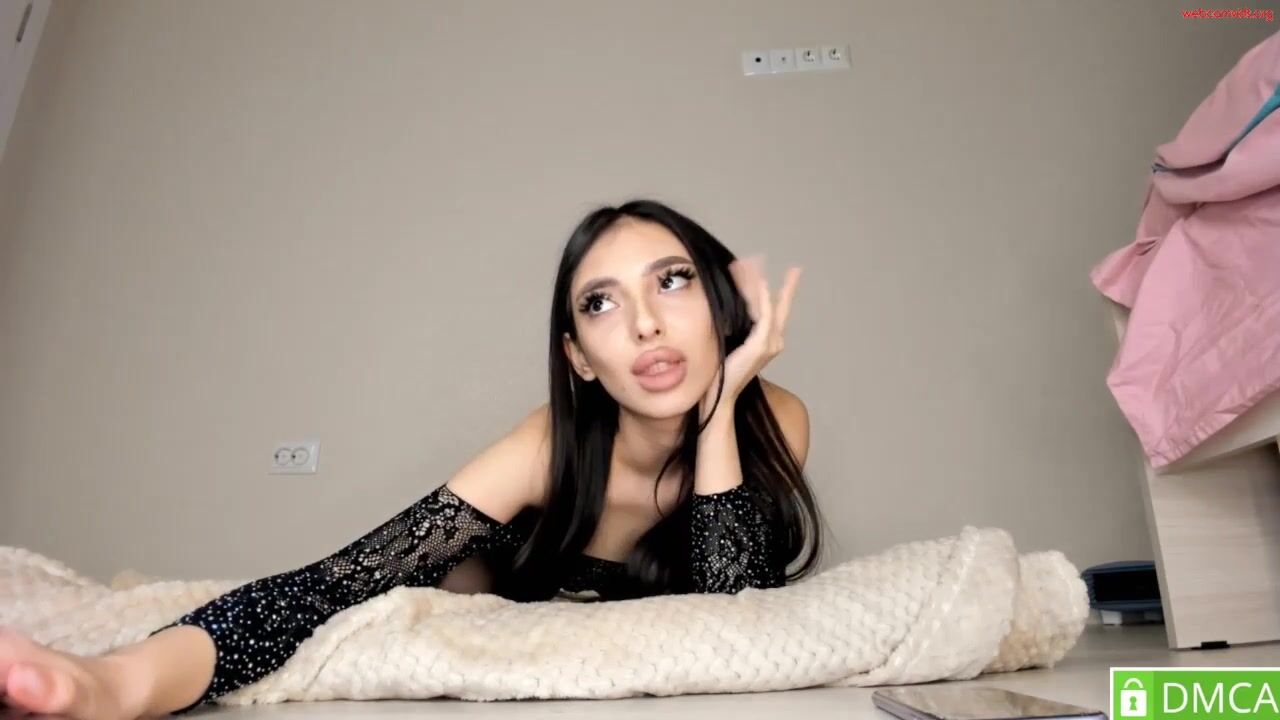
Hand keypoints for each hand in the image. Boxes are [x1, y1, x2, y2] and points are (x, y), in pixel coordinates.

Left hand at [700, 256, 800, 423]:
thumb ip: (738, 329)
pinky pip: (764, 316)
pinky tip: (762, 284)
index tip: (776, 276)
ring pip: (770, 307)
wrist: (719, 395)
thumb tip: (731, 312)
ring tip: (760, 266)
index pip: (776, 313)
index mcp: (768, 343)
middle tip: (797, 270)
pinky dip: (763, 299)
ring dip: (763, 285)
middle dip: (790, 287)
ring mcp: (769, 345)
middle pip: (782, 308)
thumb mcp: (732, 344)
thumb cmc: (722, 372)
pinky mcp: (760, 345)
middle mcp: (774, 343)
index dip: (779, 294)